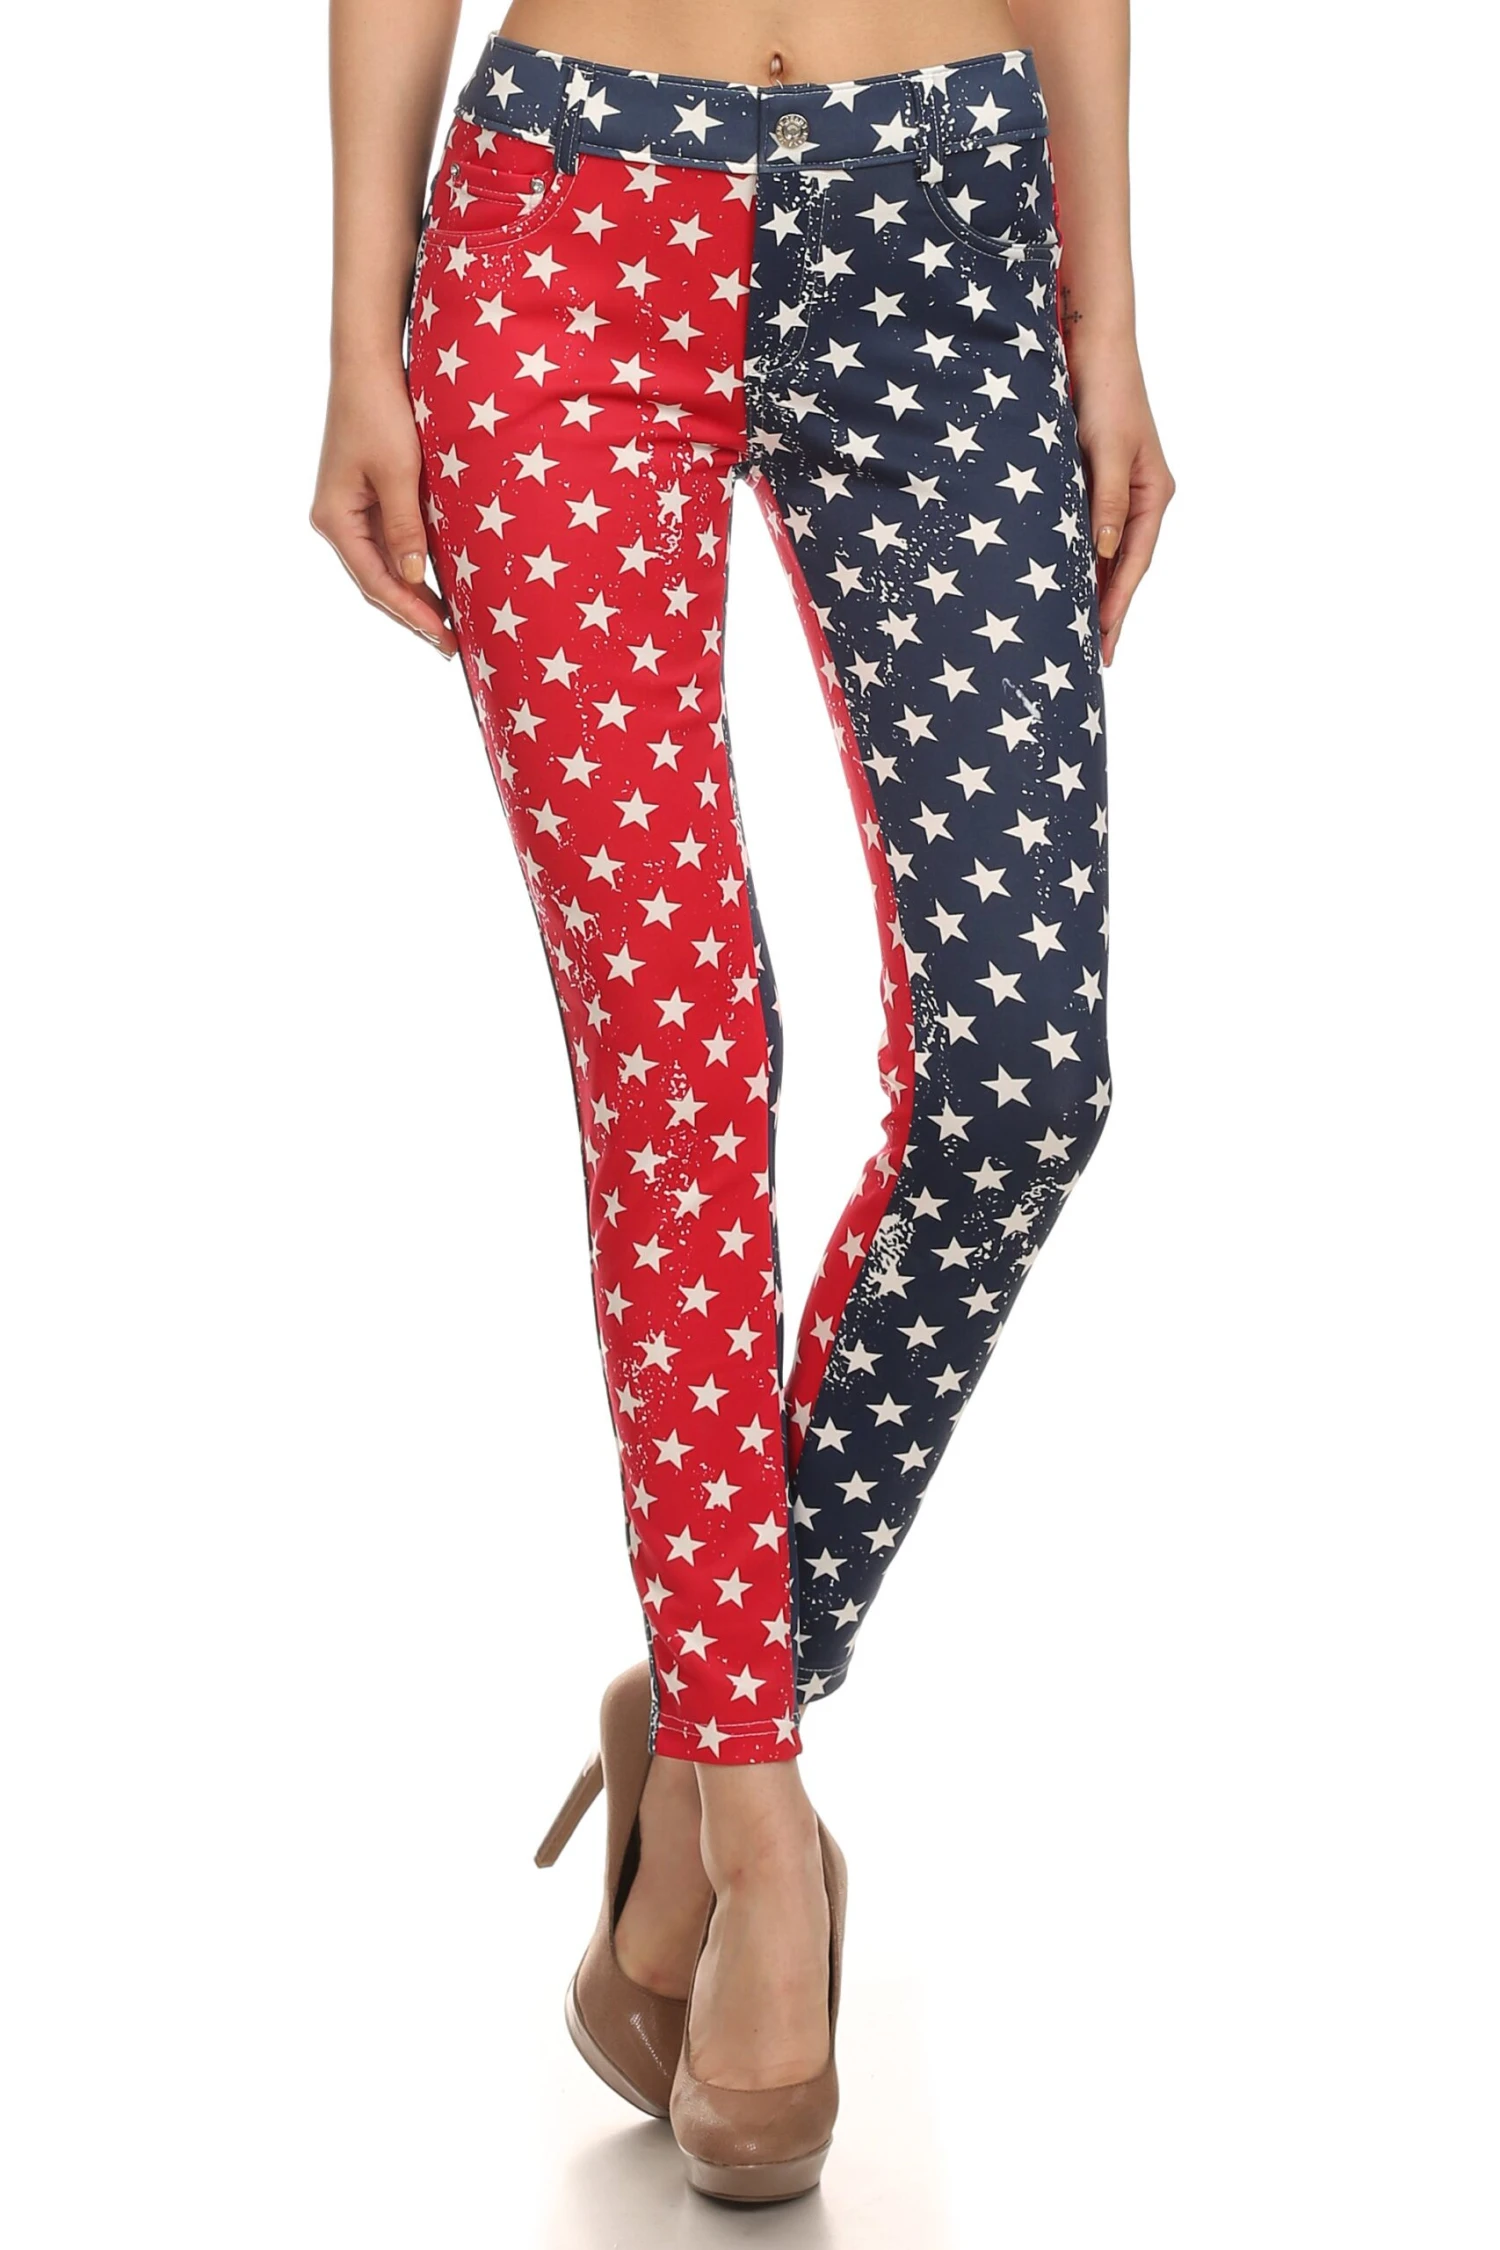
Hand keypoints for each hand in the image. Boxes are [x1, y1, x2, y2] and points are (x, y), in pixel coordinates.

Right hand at [309, 359, 456, 656]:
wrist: (368, 362)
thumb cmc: (380, 410)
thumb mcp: (398, 472)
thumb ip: (406, 528)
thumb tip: (414, 580)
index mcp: (335, 519)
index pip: (375, 582)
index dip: (411, 614)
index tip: (444, 638)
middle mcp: (337, 520)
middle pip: (377, 582)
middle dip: (414, 614)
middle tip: (452, 645)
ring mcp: (351, 511)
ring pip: (385, 566)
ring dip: (415, 595)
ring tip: (449, 625)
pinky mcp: (368, 498)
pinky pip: (392, 544)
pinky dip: (414, 567)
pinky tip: (439, 584)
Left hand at [1069, 336, 1174, 666]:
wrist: (1090, 343)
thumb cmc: (1104, 391)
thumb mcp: (1109, 450)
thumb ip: (1107, 502)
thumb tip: (1104, 553)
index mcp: (1154, 493)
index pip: (1135, 562)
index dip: (1118, 604)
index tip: (1104, 641)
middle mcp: (1139, 496)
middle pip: (1123, 564)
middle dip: (1109, 607)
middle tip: (1093, 654)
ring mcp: (1117, 489)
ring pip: (1104, 550)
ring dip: (1092, 587)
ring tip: (1077, 630)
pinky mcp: (1093, 479)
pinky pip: (1086, 529)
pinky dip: (1077, 557)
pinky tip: (1061, 580)